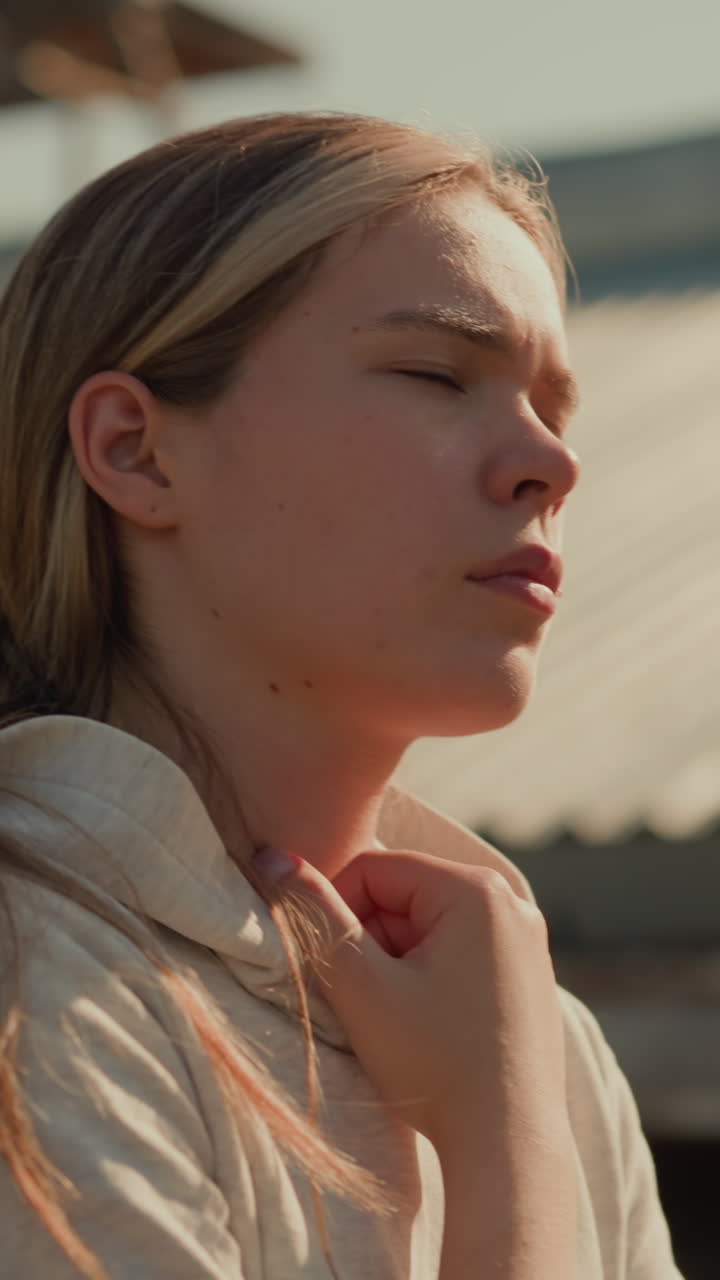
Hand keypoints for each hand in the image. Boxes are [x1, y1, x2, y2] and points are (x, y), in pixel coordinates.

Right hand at [257, 847, 569, 1159]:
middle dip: (370, 941)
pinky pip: (459, 952)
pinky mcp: (527, 975)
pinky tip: (426, 1028)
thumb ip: (313, 915)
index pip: (374, 869)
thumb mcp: (361, 985)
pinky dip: (428, 978)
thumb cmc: (435, 1065)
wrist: (508, 1147)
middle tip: (364, 1000)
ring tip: (396, 1020)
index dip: (336, 913)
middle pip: (404, 896)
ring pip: (427, 926)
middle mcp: (512, 902)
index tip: (330, 968)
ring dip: (395, 962)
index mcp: (477, 890)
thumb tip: (271, 856)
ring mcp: (526, 940)